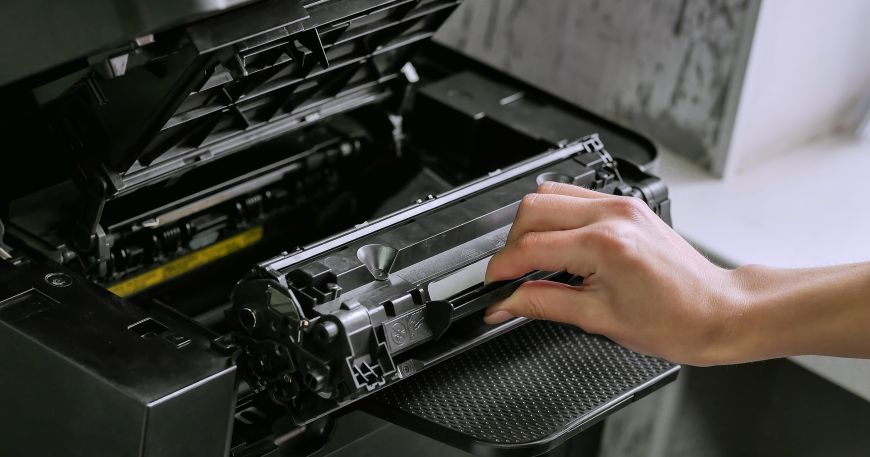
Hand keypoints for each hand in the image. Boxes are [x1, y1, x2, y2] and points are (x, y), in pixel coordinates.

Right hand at [483, 182, 737, 365]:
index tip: (493, 286)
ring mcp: (620, 204)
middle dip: (510, 244)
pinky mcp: (626, 204)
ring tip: (531, 259)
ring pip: (549, 194)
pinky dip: (554, 216)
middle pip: (532, 209)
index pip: (530, 246)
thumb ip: (542, 304)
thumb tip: (505, 303)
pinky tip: (557, 243)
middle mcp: (612, 215)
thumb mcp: (598, 319)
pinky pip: (574, 196)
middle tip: (509, 275)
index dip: (502, 268)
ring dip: (530, 225)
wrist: (718, 311)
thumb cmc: (675, 321)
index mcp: (605, 245)